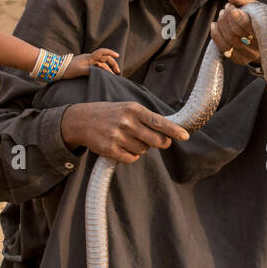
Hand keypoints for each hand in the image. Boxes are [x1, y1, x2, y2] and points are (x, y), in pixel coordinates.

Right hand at [61, 101, 188, 163]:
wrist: (81, 120)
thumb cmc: (110, 114)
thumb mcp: (128, 109)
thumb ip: (147, 118)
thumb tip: (170, 132)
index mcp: (133, 109)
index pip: (159, 122)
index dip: (174, 131)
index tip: (185, 136)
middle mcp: (126, 122)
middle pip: (156, 141)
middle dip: (162, 143)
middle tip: (160, 142)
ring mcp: (117, 136)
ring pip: (143, 150)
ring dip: (141, 148)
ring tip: (128, 139)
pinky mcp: (109, 149)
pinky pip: (131, 159)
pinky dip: (130, 156)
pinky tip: (122, 147)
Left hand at [64, 48, 120, 77]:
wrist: (58, 68)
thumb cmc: (68, 69)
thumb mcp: (79, 71)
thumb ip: (90, 70)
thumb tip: (101, 72)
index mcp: (89, 58)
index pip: (102, 52)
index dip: (110, 53)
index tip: (117, 56)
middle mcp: (90, 58)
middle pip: (104, 58)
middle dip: (112, 64)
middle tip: (117, 72)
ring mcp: (88, 62)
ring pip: (101, 63)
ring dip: (108, 68)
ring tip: (112, 75)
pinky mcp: (85, 65)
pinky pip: (97, 67)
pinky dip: (103, 70)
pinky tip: (104, 75)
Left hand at [211, 0, 266, 69]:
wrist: (264, 38)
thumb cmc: (259, 18)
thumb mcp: (256, 7)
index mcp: (265, 32)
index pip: (249, 27)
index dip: (238, 18)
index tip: (231, 8)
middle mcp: (258, 47)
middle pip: (235, 33)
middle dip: (226, 18)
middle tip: (226, 8)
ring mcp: (249, 55)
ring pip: (229, 40)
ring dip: (221, 24)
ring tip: (222, 14)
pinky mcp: (240, 59)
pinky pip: (224, 48)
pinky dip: (216, 35)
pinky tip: (214, 25)